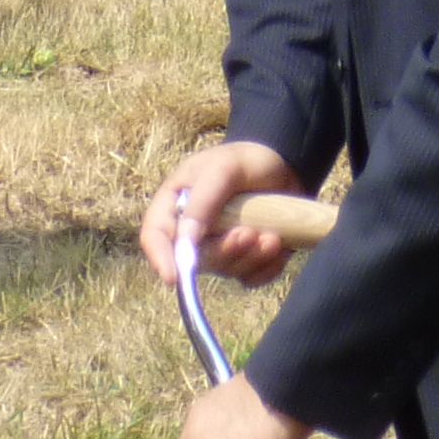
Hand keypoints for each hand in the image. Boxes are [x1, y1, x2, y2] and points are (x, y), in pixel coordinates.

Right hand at [145, 134, 305, 290]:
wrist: (284, 165)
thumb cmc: (246, 160)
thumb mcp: (224, 169)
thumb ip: (203, 202)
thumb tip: (185, 241)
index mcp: (174, 205)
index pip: (155, 236)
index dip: (160, 258)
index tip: (173, 278)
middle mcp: (191, 232)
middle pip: (196, 261)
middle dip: (225, 251)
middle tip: (250, 234)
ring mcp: (218, 248)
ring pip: (226, 271)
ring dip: (251, 257)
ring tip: (272, 236)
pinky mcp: (244, 260)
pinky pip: (251, 278)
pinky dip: (267, 267)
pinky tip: (279, 244)